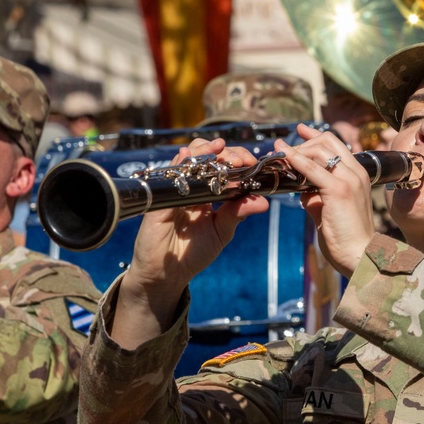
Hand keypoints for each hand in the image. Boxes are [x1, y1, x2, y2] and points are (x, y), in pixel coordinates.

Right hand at [115, 138, 269, 346]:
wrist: (168, 273)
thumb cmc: (193, 253)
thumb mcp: (222, 231)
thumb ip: (238, 213)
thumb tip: (264, 201)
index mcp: (208, 193)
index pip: (222, 166)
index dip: (236, 159)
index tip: (250, 162)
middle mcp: (191, 188)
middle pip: (206, 156)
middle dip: (225, 152)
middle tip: (238, 160)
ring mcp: (174, 190)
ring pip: (187, 159)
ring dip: (204, 151)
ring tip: (220, 150)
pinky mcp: (159, 199)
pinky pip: (167, 176)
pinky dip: (178, 164)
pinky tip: (188, 156)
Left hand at [276, 124, 375, 276]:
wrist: (359, 255)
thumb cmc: (345, 238)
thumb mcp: (329, 211)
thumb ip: (317, 197)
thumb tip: (301, 190)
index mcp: (357, 176)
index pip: (337, 145)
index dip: (316, 136)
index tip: (300, 130)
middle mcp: (356, 173)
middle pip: (328, 141)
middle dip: (303, 142)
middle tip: (282, 151)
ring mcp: (349, 180)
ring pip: (319, 151)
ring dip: (296, 151)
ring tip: (278, 156)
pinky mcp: (338, 190)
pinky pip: (312, 169)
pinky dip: (295, 160)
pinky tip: (282, 157)